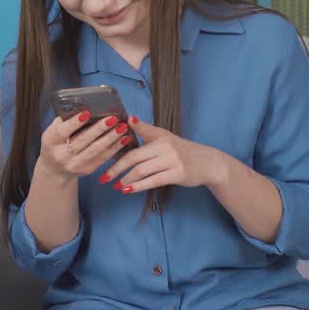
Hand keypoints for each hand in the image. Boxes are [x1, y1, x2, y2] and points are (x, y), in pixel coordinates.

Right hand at [37, 111, 131, 180]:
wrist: (55, 169)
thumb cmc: (56, 143)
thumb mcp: (53, 132)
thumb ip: (65, 121)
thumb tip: (85, 106)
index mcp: (50, 141)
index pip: (62, 131)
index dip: (74, 123)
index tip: (87, 113)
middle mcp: (61, 155)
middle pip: (82, 141)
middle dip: (99, 129)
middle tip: (112, 119)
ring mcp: (74, 164)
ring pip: (95, 151)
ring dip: (111, 138)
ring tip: (122, 127)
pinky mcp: (87, 170)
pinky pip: (103, 158)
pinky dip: (115, 148)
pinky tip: (125, 139)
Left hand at [102, 116, 226, 193]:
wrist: (208, 162)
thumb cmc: (182, 150)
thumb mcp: (165, 136)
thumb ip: (146, 130)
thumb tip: (129, 118)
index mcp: (160, 137)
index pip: (134, 142)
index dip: (116, 148)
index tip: (100, 153)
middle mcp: (165, 147)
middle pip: (134, 158)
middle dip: (116, 169)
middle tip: (103, 177)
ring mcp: (172, 161)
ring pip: (142, 171)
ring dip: (126, 180)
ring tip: (116, 185)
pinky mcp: (178, 174)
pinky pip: (153, 181)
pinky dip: (138, 186)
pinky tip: (128, 190)